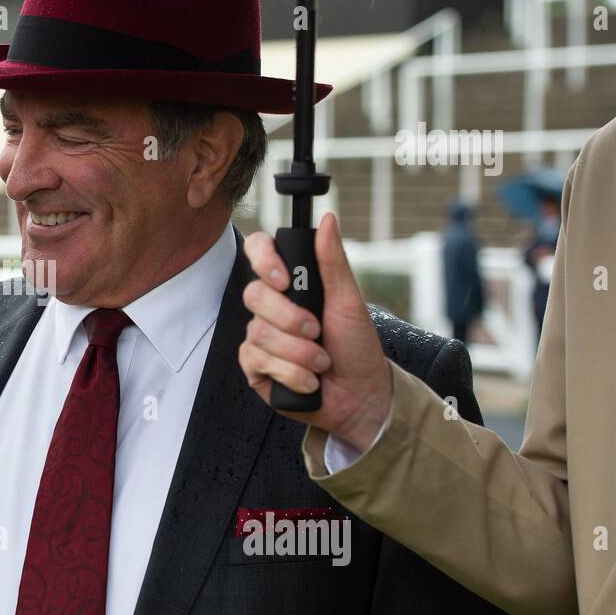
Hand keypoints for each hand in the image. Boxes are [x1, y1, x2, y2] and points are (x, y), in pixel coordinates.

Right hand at [238, 212, 392, 452]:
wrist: (360, 395)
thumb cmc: (357, 346)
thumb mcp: (349, 300)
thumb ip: (332, 261)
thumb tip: (328, 219)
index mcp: (290, 285)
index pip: (258, 252)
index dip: (264, 260)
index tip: (285, 280)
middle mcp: (270, 308)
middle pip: (254, 295)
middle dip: (290, 319)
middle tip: (317, 331)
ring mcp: (260, 338)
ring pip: (259, 333)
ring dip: (298, 353)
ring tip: (321, 363)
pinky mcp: (255, 368)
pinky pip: (258, 361)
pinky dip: (291, 373)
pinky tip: (308, 380)